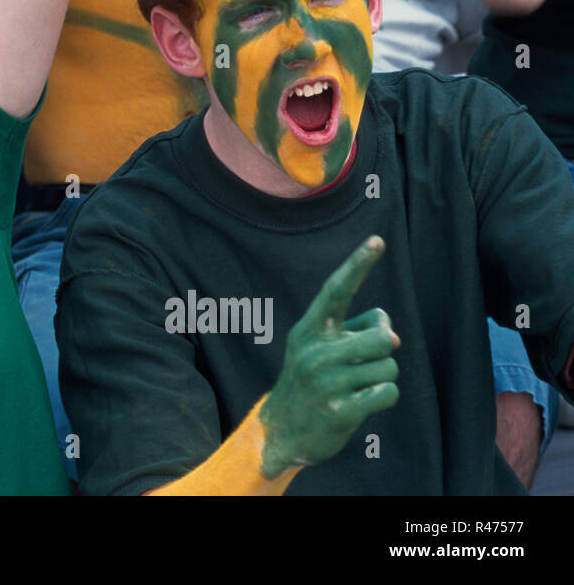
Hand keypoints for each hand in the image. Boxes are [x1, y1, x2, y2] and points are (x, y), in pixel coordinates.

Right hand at [259, 236, 400, 478]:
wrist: (281, 430)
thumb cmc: (311, 381)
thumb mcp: (320, 348)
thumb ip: (355, 330)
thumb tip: (390, 333)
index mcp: (309, 329)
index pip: (336, 290)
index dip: (358, 264)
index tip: (377, 240)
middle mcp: (314, 351)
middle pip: (383, 338)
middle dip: (384, 351)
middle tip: (365, 362)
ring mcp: (326, 381)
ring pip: (388, 367)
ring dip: (381, 377)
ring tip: (356, 386)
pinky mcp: (339, 410)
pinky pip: (387, 392)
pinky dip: (384, 396)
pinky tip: (362, 403)